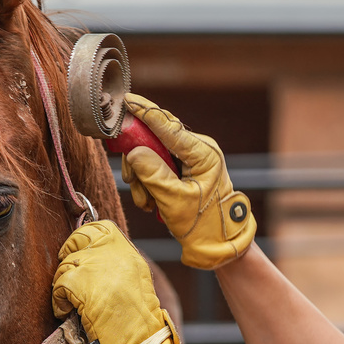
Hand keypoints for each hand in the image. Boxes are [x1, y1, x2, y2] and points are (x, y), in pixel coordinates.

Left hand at [51, 221, 191, 343]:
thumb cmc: (138, 324)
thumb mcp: (135, 283)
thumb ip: (116, 266)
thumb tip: (91, 259)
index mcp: (129, 254)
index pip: (102, 227)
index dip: (85, 237)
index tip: (79, 252)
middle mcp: (113, 255)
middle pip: (79, 239)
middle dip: (69, 254)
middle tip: (68, 274)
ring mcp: (96, 267)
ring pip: (66, 264)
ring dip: (63, 283)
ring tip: (69, 301)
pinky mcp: (80, 285)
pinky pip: (59, 285)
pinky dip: (59, 300)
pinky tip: (66, 311)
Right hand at [120, 93, 256, 269]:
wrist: (217, 243)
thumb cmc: (203, 224)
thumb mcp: (175, 201)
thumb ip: (154, 174)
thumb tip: (134, 151)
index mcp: (203, 154)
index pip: (169, 127)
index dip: (146, 113)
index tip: (126, 100)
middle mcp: (198, 150)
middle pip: (155, 138)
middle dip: (138, 160)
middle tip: (132, 181)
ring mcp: (190, 158)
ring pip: (150, 154)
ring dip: (142, 179)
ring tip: (147, 201)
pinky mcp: (182, 167)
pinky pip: (155, 166)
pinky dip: (148, 184)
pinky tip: (151, 202)